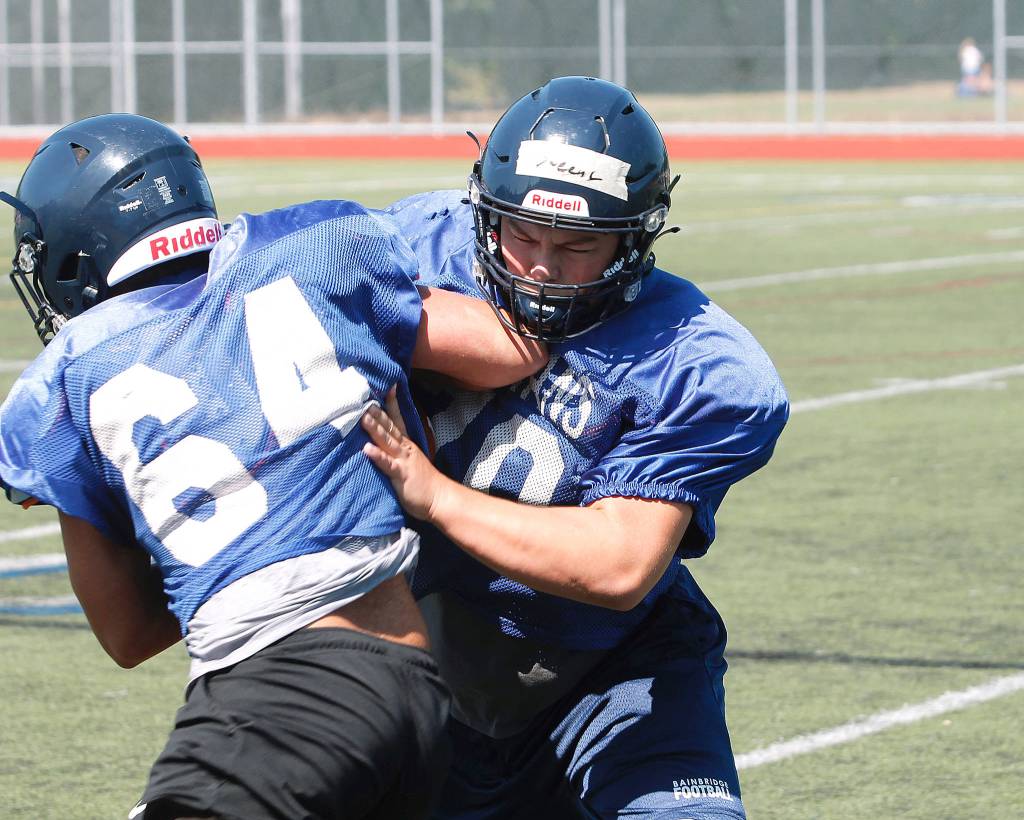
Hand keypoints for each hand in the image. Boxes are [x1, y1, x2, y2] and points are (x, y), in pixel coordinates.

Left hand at [361, 387, 450, 520]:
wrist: (440, 498)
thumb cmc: (423, 482)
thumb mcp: (411, 462)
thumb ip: (398, 451)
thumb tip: (386, 441)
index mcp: (407, 445)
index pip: (398, 420)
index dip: (392, 404)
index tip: (387, 386)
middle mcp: (405, 448)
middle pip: (390, 426)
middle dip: (377, 412)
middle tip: (365, 398)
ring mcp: (403, 460)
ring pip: (388, 440)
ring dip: (375, 428)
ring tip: (363, 417)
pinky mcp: (401, 475)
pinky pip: (388, 464)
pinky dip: (378, 456)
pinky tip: (367, 449)